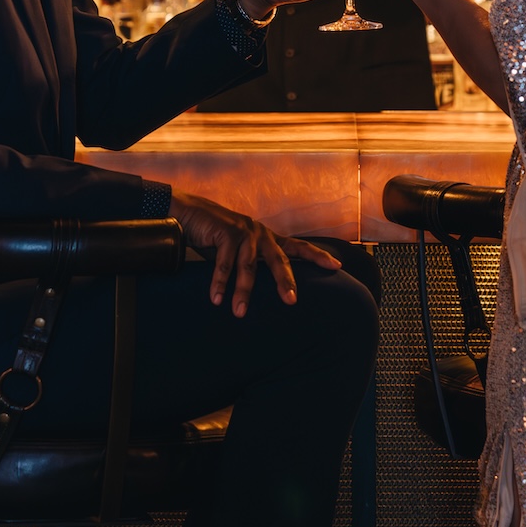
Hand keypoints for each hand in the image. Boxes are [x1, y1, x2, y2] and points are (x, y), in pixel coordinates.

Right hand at [169, 190, 341, 316]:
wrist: (188, 214)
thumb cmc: (215, 236)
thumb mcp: (238, 251)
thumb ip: (251, 264)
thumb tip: (260, 292)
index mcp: (267, 237)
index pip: (298, 247)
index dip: (317, 256)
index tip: (337, 266)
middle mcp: (260, 232)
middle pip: (279, 259)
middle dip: (285, 281)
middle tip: (291, 301)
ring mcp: (244, 231)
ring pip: (249, 266)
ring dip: (242, 291)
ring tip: (239, 313)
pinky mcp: (226, 232)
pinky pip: (224, 263)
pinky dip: (219, 282)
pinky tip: (216, 299)